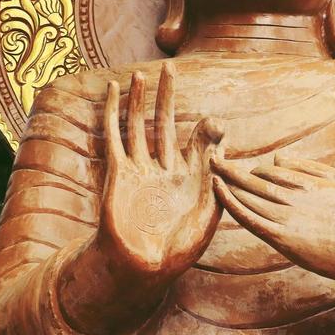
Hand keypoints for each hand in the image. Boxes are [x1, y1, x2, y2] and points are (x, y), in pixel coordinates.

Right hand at [98, 62, 224, 283]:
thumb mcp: (208, 209)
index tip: (214, 124)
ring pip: (138, 126)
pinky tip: (111, 94)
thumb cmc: (179, 247)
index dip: (206, 131)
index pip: (197, 145)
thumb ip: (216, 170)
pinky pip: (114, 137)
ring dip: (139, 101)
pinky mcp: (119, 172)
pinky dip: (112, 114)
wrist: (144, 266)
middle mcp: (163, 170)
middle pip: (163, 125)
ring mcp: (139, 169)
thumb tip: (222, 132)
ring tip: (140, 75)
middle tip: (170, 69)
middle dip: (166, 98)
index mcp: (189, 179)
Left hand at [212, 155, 334, 289]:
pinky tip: (218, 191)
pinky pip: (252, 219)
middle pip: (256, 179)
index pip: (272, 172)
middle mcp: (300, 197)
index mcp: (315, 183)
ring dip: (227, 181)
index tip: (234, 168)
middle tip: (210, 155)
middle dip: (231, 168)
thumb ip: (312, 172)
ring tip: (208, 167)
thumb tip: (274, 161)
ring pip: (251, 195)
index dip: (251, 171)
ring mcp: (293, 218)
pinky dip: (232, 203)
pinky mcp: (289, 241)